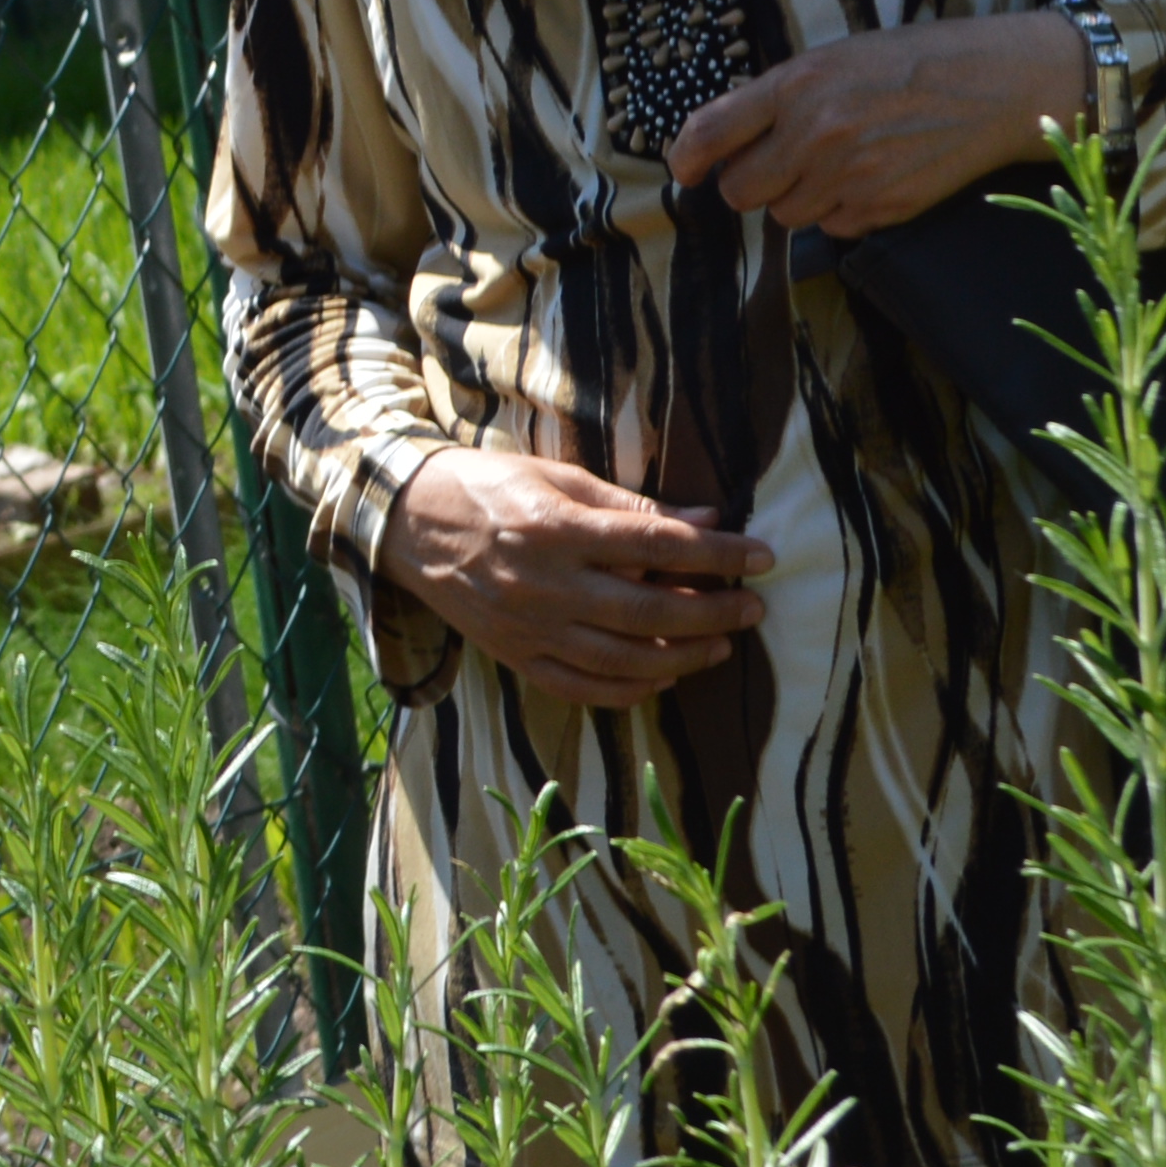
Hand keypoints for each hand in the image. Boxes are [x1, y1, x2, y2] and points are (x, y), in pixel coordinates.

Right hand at [371, 446, 773, 711]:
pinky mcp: (514, 656)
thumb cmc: (485, 486)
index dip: (718, 553)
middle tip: (754, 608)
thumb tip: (704, 520)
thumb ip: (629, 505)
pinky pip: (583, 688)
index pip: (658, 545)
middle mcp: (544, 584)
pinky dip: (631, 689)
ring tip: (721, 645)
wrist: (404, 523)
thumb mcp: (556, 477)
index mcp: (556, 528)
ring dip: (685, 655)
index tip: (761, 556)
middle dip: (715, 612)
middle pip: (650, 609)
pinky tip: (664, 676)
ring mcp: (528, 628)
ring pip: (624, 658)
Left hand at [663, 11, 1095, 240]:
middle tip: (779, 165)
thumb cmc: (910, 64)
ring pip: (785, 216)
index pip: (711, 132)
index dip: (687, 158)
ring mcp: (849, 175)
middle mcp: (815, 133)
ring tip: (839, 164)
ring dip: (799, 198)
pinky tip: (872, 177)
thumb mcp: (834, 59)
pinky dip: (842, 211)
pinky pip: (832, 228)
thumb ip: (777, 97)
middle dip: (752, 182)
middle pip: (741, 191)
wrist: (991, 86)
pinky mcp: (881, 208)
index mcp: (797, 86)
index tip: (686, 170)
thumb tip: (721, 138)